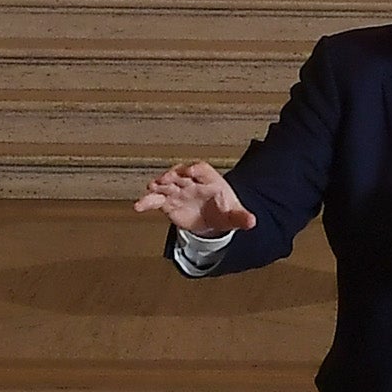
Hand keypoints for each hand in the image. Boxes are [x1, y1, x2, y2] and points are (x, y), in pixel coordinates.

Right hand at [136, 161, 253, 239]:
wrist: (212, 221)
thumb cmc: (223, 211)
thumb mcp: (234, 216)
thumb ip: (242, 218)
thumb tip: (253, 222)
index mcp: (210, 180)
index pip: (202, 169)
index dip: (195, 169)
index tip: (189, 171)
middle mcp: (191, 182)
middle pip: (180, 173)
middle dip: (173, 175)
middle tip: (165, 179)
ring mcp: (178, 190)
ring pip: (166, 184)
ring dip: (158, 185)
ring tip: (151, 188)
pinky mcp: (168, 202)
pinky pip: (156, 200)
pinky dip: (147, 202)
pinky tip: (139, 205)